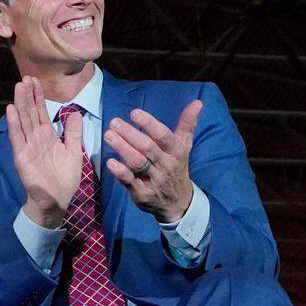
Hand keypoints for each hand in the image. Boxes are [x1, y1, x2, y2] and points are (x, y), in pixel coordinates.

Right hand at [6, 76, 82, 227]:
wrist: (57, 199)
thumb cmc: (65, 177)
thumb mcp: (74, 150)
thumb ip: (73, 132)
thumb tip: (75, 112)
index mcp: (47, 136)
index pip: (41, 112)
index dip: (38, 97)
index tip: (36, 81)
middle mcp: (35, 138)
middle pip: (30, 112)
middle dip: (28, 95)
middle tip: (26, 77)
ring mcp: (27, 146)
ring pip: (23, 120)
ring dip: (20, 103)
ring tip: (18, 87)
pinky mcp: (22, 156)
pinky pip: (17, 137)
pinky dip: (14, 124)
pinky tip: (11, 110)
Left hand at [104, 100, 202, 222]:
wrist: (178, 202)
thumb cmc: (176, 167)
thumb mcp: (184, 146)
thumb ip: (187, 124)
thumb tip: (197, 102)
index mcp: (175, 151)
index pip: (163, 136)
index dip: (149, 124)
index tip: (134, 113)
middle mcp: (165, 165)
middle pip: (147, 148)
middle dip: (130, 134)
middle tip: (114, 123)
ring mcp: (153, 180)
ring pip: (137, 162)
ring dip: (122, 148)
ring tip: (108, 135)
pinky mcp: (141, 192)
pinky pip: (129, 181)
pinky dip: (120, 172)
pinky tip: (110, 161)